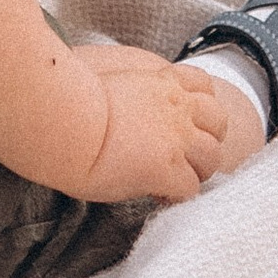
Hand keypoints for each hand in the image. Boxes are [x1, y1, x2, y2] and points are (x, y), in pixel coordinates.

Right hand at [67, 40, 249, 202]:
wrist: (60, 118)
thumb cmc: (66, 101)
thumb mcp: (108, 84)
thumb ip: (131, 93)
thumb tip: (125, 109)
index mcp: (161, 80)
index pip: (203, 85)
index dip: (198, 107)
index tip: (182, 123)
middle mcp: (176, 105)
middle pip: (218, 121)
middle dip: (207, 139)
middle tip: (185, 157)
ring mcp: (176, 136)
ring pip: (212, 157)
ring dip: (197, 171)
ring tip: (175, 181)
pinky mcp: (166, 168)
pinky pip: (189, 189)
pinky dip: (177, 196)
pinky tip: (157, 197)